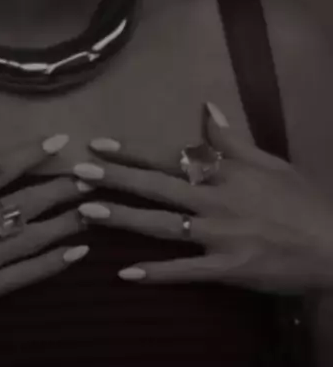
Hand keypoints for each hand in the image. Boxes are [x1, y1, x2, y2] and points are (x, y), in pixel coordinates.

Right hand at [0, 122, 88, 346]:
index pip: (0, 167)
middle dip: (61, 187)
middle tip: (91, 177)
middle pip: (27, 200)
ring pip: (34, 235)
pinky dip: (54, 263)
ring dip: (67, 221)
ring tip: (96, 210)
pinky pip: (27, 274)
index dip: (32, 152)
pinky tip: (79, 253)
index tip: (60, 140)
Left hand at [73, 103, 332, 293]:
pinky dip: (156, 273)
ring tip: (87, 213)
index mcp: (224, 171)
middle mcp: (216, 199)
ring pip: (162, 226)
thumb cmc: (300, 199)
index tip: (98, 144)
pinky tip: (125, 273)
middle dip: (115, 179)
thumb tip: (205, 106)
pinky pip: (185, 272)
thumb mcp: (269, 161)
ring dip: (123, 219)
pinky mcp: (226, 269)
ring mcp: (219, 236)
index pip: (169, 156)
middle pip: (157, 187)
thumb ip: (231, 139)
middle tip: (77, 174)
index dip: (131, 151)